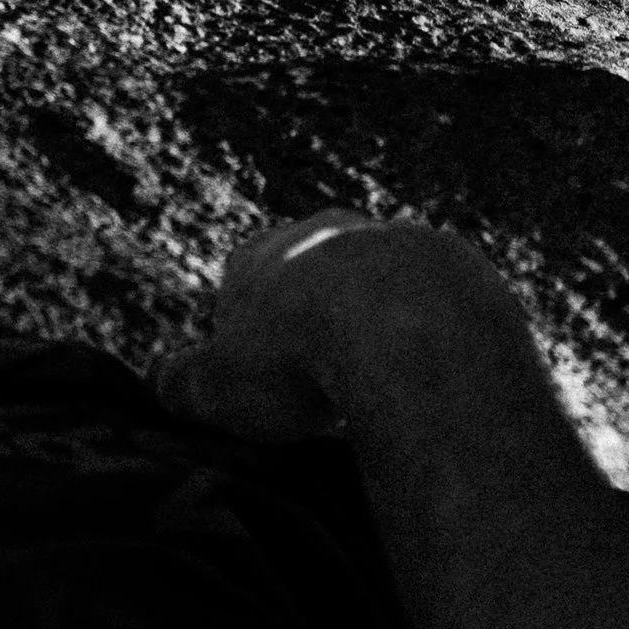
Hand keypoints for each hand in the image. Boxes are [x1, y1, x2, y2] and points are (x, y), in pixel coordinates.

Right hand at [155, 208, 517, 439]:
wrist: (412, 332)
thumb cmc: (299, 360)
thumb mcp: (216, 387)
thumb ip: (181, 383)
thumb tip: (163, 385)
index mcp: (264, 253)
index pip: (242, 285)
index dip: (247, 338)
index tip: (262, 386)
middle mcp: (332, 235)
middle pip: (316, 278)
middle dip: (316, 325)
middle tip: (320, 389)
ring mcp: (402, 245)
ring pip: (382, 288)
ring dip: (378, 332)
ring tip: (378, 393)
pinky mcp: (465, 271)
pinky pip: (441, 310)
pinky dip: (431, 344)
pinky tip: (429, 385)